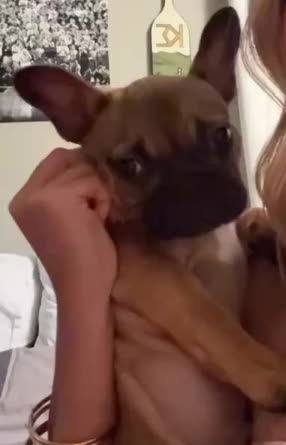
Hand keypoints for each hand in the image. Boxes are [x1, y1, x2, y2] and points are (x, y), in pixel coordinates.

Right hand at [9, 147, 116, 307]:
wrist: (84, 288)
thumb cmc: (82, 257)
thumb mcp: (69, 215)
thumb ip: (69, 186)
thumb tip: (92, 156)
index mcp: (23, 199)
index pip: (56, 159)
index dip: (81, 169)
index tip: (93, 195)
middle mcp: (26, 195)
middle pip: (69, 157)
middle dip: (91, 177)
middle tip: (97, 208)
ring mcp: (39, 196)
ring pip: (84, 168)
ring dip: (99, 191)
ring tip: (96, 218)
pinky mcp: (57, 198)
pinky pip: (92, 181)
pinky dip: (103, 199)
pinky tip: (98, 221)